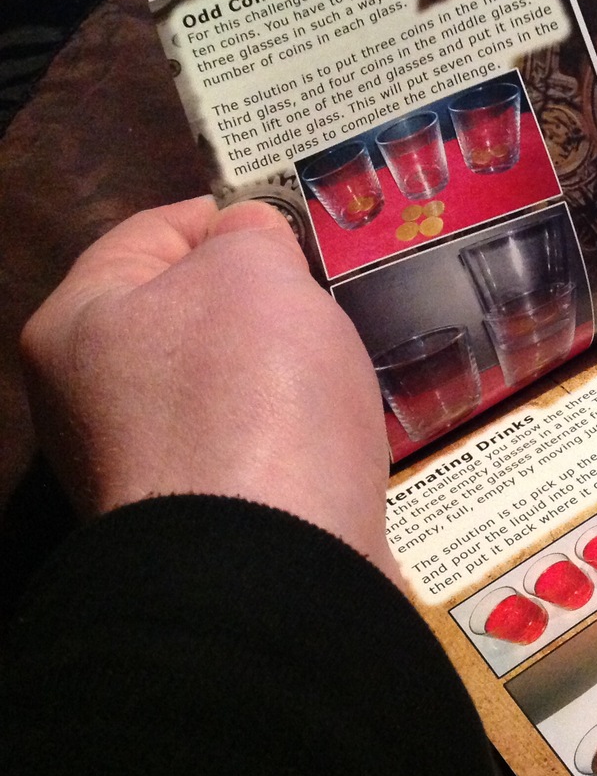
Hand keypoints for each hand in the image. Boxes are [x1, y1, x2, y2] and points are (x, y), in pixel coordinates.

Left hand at [21, 196, 398, 582]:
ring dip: (282, 369)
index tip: (292, 219)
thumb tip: (250, 241)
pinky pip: (255, 447)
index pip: (148, 233)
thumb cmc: (252, 392)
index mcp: (77, 325)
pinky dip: (294, 430)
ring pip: (224, 386)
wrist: (272, 562)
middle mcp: (90, 401)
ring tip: (340, 360)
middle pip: (185, 317)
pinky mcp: (204, 521)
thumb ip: (250, 235)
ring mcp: (146, 470)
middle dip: (260, 299)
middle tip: (326, 290)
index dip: (224, 213)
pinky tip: (335, 428)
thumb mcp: (254, 270)